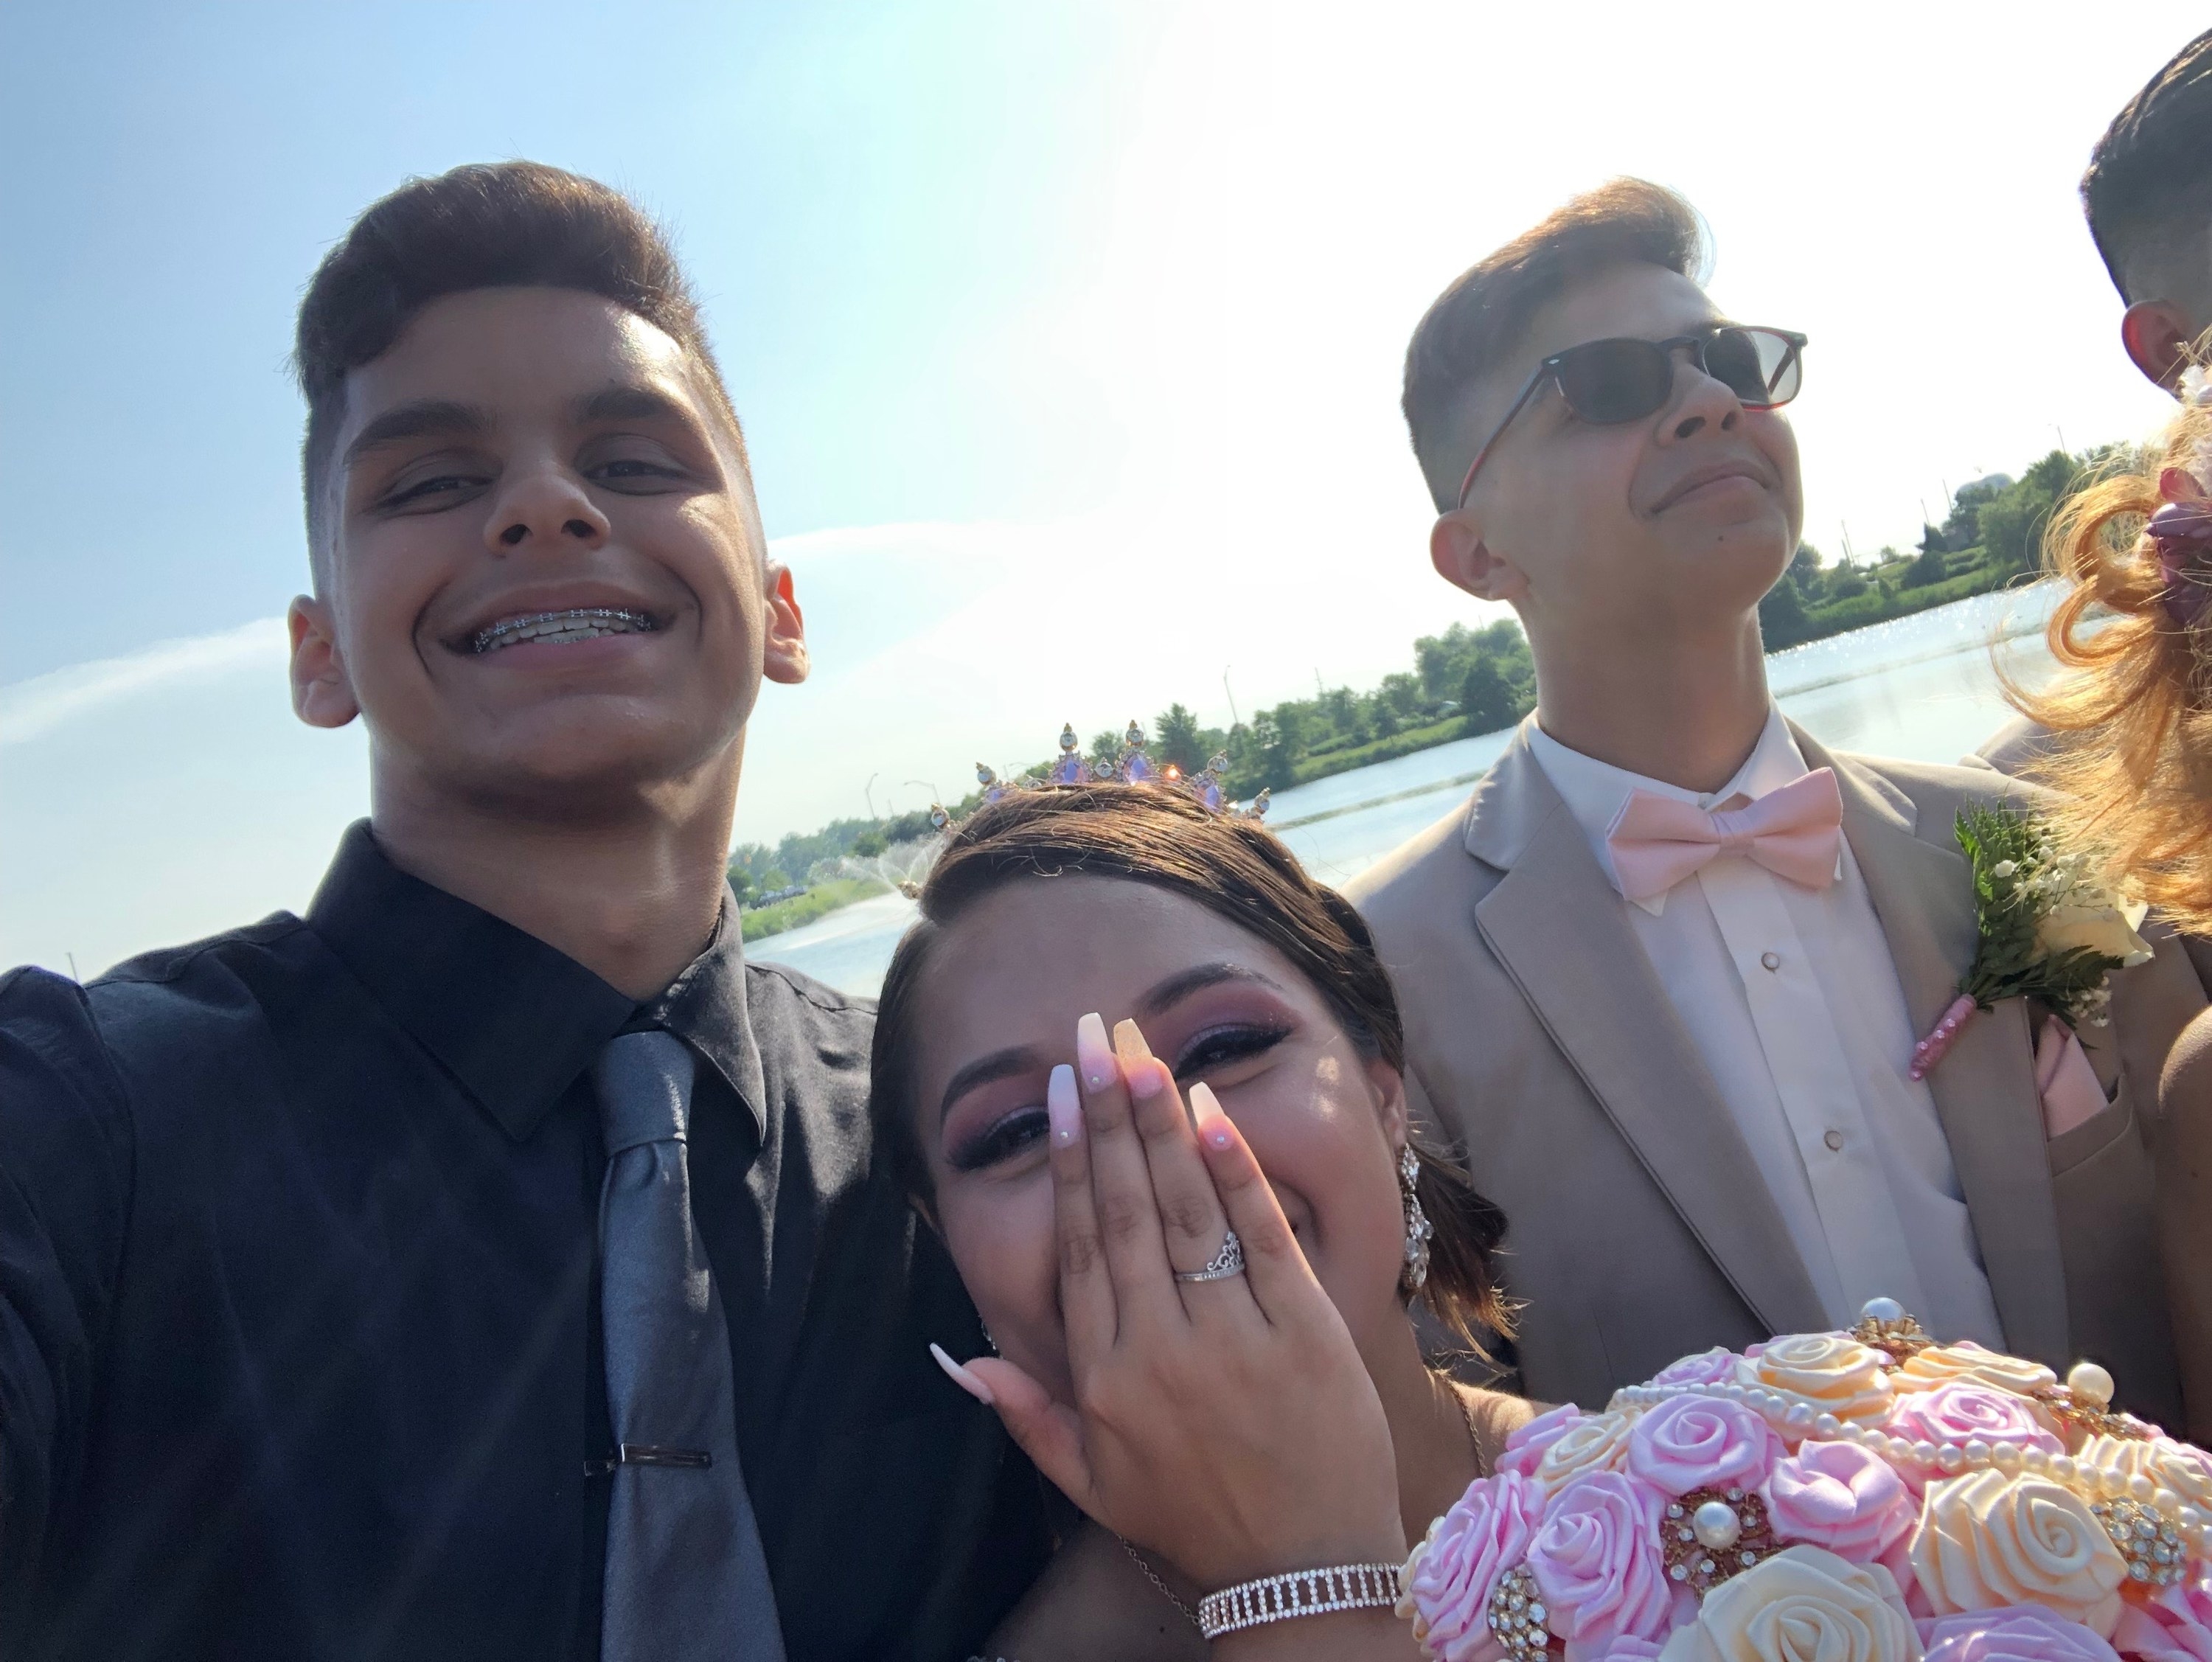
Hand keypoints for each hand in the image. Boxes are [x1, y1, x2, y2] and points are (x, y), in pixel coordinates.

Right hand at [953, 1013, 1404, 1592]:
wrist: (1305, 1571)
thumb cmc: (1196, 1522)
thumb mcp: (1094, 1484)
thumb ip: (1028, 1415)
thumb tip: (958, 1359)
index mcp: (1107, 1376)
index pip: (1079, 1245)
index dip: (1068, 1163)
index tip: (1061, 1095)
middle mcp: (1161, 1344)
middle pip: (1125, 1208)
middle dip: (1107, 1113)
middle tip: (1092, 1033)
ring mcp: (1234, 1332)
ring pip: (1186, 1208)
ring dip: (1160, 1122)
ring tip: (1141, 1050)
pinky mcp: (1303, 1327)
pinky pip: (1261, 1233)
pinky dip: (1235, 1170)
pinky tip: (1211, 1111)